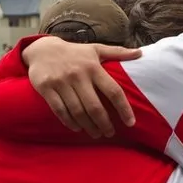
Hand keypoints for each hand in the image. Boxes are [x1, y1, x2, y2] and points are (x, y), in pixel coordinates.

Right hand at [22, 36, 141, 137]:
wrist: (42, 49)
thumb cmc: (74, 52)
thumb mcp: (96, 49)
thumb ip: (118, 52)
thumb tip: (140, 53)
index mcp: (93, 67)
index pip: (113, 91)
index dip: (124, 108)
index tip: (130, 123)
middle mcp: (78, 75)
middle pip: (95, 106)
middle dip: (104, 123)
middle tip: (110, 133)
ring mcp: (61, 82)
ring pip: (78, 111)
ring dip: (88, 126)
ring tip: (96, 133)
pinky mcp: (46, 88)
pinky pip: (60, 110)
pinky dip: (70, 122)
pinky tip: (77, 128)